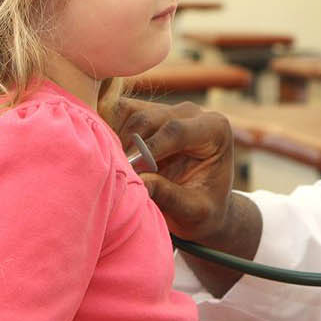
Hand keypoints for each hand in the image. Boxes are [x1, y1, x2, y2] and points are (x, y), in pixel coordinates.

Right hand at [111, 98, 234, 241]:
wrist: (201, 203)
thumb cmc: (204, 209)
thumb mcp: (194, 211)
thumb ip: (171, 196)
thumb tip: (139, 182)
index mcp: (215, 129)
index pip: (176, 131)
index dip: (149, 150)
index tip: (131, 172)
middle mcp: (191, 113)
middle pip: (148, 119)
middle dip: (129, 147)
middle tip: (116, 176)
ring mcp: (166, 109)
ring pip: (129, 114)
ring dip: (115, 140)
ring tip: (112, 169)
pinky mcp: (144, 112)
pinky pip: (116, 113)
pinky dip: (107, 132)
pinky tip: (106, 158)